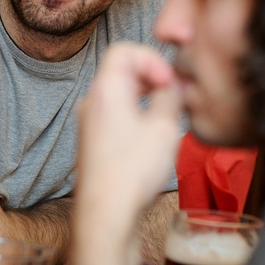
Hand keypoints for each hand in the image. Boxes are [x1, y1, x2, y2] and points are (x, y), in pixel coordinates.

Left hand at [76, 43, 182, 218]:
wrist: (106, 213)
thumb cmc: (131, 172)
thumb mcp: (164, 127)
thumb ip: (171, 97)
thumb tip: (175, 85)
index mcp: (106, 89)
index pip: (124, 50)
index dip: (152, 59)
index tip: (169, 81)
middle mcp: (92, 101)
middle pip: (122, 69)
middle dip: (152, 76)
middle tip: (174, 96)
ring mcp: (90, 122)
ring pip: (120, 93)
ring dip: (146, 96)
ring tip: (168, 116)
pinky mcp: (93, 141)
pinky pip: (116, 113)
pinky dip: (136, 113)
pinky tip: (153, 135)